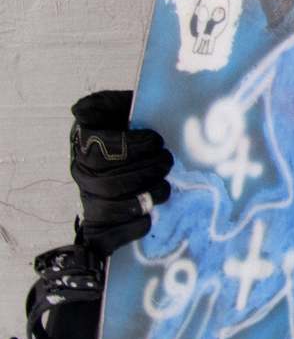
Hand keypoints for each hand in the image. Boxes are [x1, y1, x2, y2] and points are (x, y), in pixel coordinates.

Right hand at [70, 90, 172, 254]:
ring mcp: (89, 199)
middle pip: (107, 182)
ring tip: (165, 187)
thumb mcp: (122, 107)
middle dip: (145, 173)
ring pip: (109, 207)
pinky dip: (132, 227)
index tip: (156, 140)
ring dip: (144, 198)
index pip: (100, 151)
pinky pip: (107, 234)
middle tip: (168, 162)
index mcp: (84, 143)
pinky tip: (150, 216)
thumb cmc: (132, 129)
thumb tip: (80, 111)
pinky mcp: (99, 224)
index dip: (131, 148)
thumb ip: (107, 104)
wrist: (133, 158)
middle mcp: (82, 173)